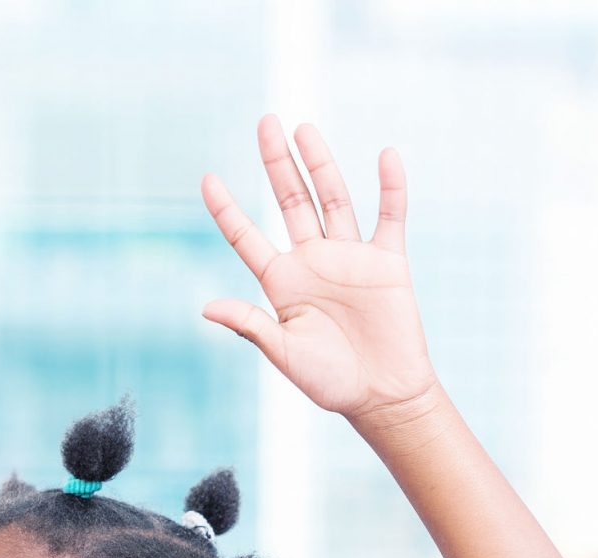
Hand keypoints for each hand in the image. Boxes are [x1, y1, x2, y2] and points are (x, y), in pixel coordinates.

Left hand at [200, 116, 437, 422]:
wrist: (382, 395)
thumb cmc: (329, 381)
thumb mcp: (283, 353)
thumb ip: (250, 325)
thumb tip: (206, 306)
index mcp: (281, 282)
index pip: (247, 237)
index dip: (227, 209)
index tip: (207, 178)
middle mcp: (312, 261)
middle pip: (291, 201)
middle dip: (277, 163)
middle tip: (266, 123)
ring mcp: (350, 257)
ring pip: (333, 199)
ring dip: (320, 164)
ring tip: (304, 129)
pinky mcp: (388, 262)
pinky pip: (390, 216)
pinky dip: (391, 188)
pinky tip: (386, 156)